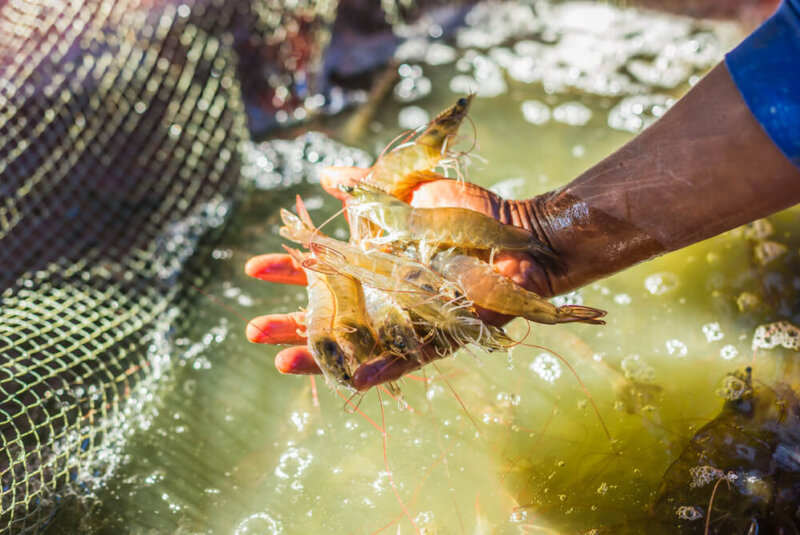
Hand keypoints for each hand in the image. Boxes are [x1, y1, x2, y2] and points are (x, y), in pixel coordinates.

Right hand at [244, 166, 552, 389]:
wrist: (520, 235)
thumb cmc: (469, 214)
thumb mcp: (409, 190)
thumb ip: (368, 187)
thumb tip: (324, 174)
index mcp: (376, 265)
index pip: (321, 272)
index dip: (288, 270)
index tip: (253, 268)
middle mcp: (386, 297)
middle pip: (329, 317)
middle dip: (289, 323)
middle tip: (250, 330)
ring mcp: (410, 322)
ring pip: (356, 346)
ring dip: (318, 356)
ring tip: (279, 363)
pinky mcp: (440, 339)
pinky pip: (404, 360)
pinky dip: (378, 369)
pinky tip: (348, 375)